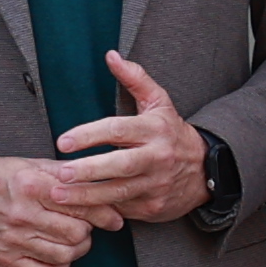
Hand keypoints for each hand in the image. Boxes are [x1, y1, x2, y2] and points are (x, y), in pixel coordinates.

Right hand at [0, 152, 102, 266]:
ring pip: (64, 256)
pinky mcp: (3, 259)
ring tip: (74, 240)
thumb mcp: (32, 165)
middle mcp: (22, 214)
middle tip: (85, 226)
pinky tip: (58, 256)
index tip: (114, 219)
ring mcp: (12, 240)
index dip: (104, 214)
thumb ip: (66, 174)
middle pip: (76, 234)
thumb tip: (102, 184)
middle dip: (88, 232)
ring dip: (76, 250)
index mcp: (32, 186)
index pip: (81, 205)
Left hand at [55, 54, 209, 225]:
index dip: (89, 135)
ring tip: (58, 195)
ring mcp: (155, 185)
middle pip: (119, 165)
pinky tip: (77, 210)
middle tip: (61, 172)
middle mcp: (157, 157)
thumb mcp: (159, 103)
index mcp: (155, 129)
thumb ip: (135, 78)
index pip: (118, 130)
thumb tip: (111, 56)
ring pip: (117, 192)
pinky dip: (98, 210)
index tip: (63, 141)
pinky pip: (121, 209)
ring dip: (86, 196)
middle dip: (88, 170)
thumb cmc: (172, 133)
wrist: (206, 171)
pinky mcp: (152, 207)